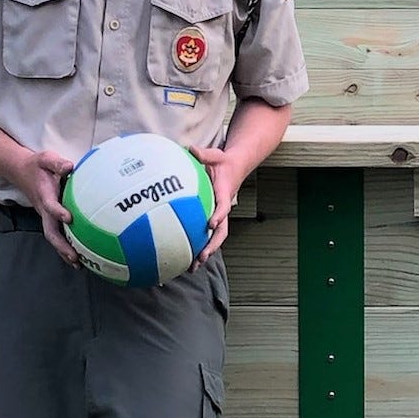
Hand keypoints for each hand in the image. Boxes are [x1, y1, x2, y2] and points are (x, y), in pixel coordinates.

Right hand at [12, 147, 79, 265]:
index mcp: (44, 195)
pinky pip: (57, 235)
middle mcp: (44, 210)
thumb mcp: (46, 159)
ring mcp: (45, 216)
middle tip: (75, 257)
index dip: (58, 212)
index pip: (50, 206)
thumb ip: (57, 163)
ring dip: (64, 251)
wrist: (21, 172)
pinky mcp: (49, 219)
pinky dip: (65, 247)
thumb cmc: (37, 165)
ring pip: (53, 237)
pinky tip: (79, 258)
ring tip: (79, 264)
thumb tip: (70, 167)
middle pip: (50, 232)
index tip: (69, 218)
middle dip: (61, 245)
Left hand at [194, 142, 245, 265]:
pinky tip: (183, 257)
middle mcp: (223, 208)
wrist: (235, 167)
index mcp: (225, 194)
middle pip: (221, 232)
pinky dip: (197, 246)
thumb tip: (191, 149)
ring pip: (214, 239)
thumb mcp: (215, 155)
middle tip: (201, 257)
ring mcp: (218, 216)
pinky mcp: (212, 218)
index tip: (211, 223)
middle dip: (211, 246)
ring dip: (205, 253)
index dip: (219, 215)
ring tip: (192, 268)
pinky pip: (205, 234)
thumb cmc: (223, 161)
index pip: (224, 206)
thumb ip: (204, 154)